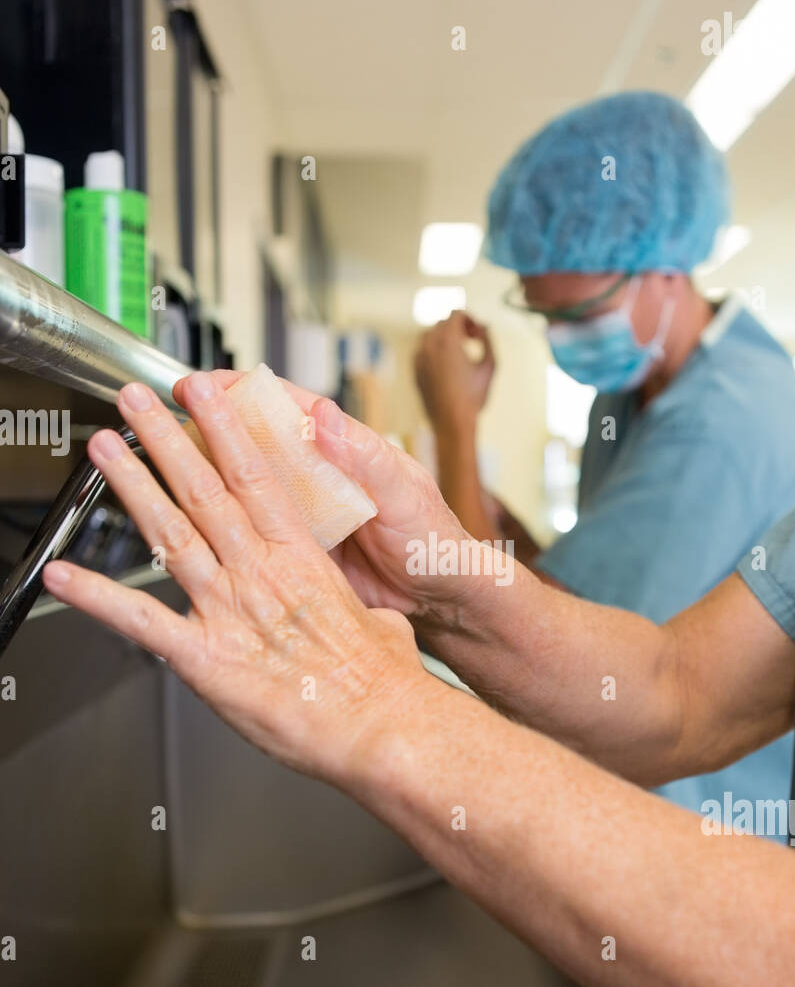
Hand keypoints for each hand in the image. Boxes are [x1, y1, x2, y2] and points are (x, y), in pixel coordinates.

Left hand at [41, 374, 435, 788]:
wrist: (383, 725)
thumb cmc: (385, 683)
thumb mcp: (381, 625)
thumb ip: (359, 614)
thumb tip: (368, 621)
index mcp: (301, 560)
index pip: (255, 476)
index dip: (223, 428)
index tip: (202, 393)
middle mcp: (260, 575)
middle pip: (204, 490)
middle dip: (164, 439)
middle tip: (134, 400)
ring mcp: (231, 611)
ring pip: (171, 533)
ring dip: (132, 487)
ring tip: (104, 448)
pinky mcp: (207, 659)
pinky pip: (141, 621)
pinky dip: (97, 597)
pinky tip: (62, 576)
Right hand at [173, 371, 497, 626]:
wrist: (441, 602)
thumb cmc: (435, 542)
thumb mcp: (404, 495)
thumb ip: (366, 457)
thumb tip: (323, 416)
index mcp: (345, 450)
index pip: (286, 407)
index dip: (241, 393)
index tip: (201, 384)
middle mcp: (320, 477)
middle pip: (254, 442)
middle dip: (208, 429)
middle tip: (162, 420)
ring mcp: (306, 515)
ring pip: (246, 488)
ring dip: (208, 478)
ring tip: (163, 471)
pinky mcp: (298, 553)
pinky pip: (254, 534)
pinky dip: (225, 530)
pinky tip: (194, 529)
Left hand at [413, 310, 494, 433]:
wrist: (452, 422)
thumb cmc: (473, 397)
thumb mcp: (490, 365)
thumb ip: (488, 340)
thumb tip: (485, 326)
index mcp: (448, 341)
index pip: (456, 313)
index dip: (470, 319)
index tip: (478, 334)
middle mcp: (429, 346)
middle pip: (443, 323)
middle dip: (459, 327)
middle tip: (473, 341)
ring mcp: (419, 358)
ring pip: (430, 335)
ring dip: (446, 337)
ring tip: (460, 351)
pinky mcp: (415, 370)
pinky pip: (423, 350)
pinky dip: (435, 350)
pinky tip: (449, 364)